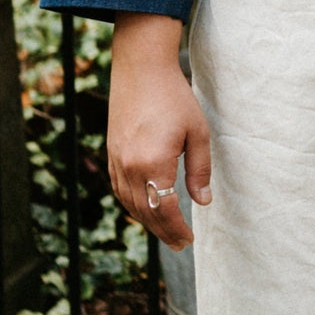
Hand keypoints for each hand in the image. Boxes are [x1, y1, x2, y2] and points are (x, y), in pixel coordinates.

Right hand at [106, 13, 211, 249]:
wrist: (141, 69)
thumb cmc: (175, 97)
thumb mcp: (197, 133)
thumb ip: (199, 170)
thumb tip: (202, 202)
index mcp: (153, 163)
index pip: (164, 209)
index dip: (176, 229)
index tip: (189, 241)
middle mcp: (130, 166)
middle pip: (146, 212)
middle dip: (163, 232)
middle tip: (180, 244)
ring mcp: (117, 160)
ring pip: (130, 203)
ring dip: (148, 222)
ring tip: (165, 232)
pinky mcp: (112, 152)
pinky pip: (120, 189)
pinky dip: (133, 205)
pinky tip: (145, 208)